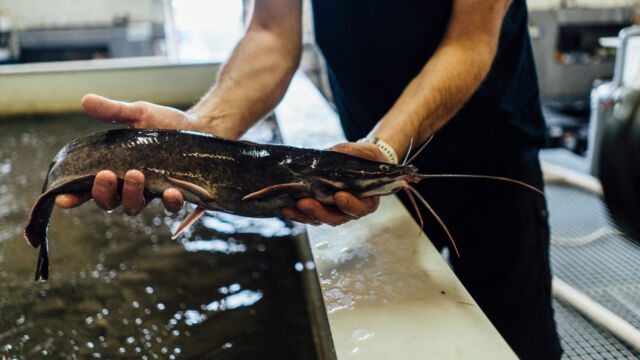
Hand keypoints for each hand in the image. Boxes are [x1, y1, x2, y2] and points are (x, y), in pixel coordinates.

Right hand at [55, 94, 198, 213]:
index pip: (88, 187)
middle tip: (108, 175)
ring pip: (134, 206)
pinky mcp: (177, 194)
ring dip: (132, 195)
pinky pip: (170, 207)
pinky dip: (169, 202)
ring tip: (137, 175)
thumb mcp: (139, 114)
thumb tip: (86, 100)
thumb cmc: (165, 124)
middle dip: (104, 192)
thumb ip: (113, 111)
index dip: (74, 196)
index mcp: (115, 168)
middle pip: (109, 202)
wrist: (200, 127)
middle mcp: (130, 185)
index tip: (64, 198)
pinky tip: (171, 191)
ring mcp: (153, 192)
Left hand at [282, 142, 385, 225]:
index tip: (339, 196)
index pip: (360, 208)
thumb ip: (357, 154)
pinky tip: (285, 208)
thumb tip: (332, 155)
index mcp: (367, 200)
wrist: (357, 160)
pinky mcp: (320, 208)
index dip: (350, 205)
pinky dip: (297, 213)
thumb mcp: (367, 152)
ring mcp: (334, 211)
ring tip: (289, 208)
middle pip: (336, 218)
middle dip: (319, 212)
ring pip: (319, 219)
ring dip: (304, 215)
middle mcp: (350, 210)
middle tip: (304, 203)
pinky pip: (309, 215)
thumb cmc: (366, 158)